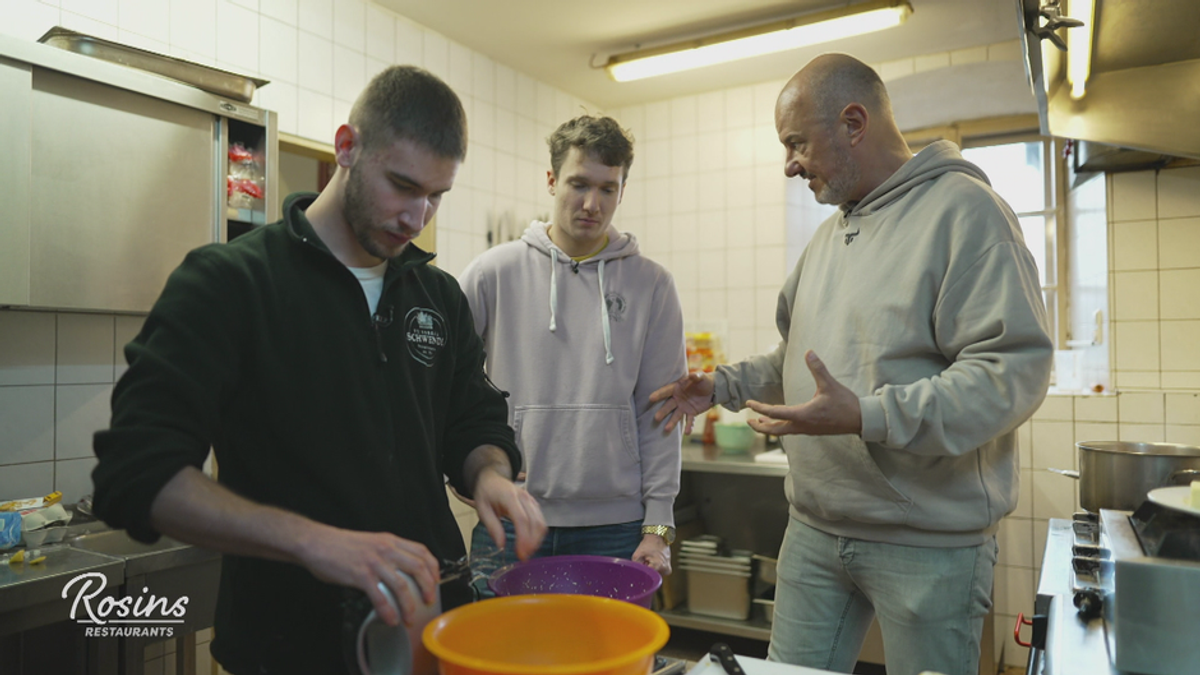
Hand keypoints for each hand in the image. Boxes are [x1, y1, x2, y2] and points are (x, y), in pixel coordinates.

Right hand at [294, 525, 439, 627]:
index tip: (436, 580)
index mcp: (390, 541)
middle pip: (418, 568)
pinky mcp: (360, 575)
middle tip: (429, 600)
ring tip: (410, 617)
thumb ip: (386, 553)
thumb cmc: (340, 545)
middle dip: (428, 587)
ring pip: (402, 585)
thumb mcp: (371, 542)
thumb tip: (399, 572)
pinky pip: (380, 596)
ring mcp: (374, 562)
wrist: (317, 542)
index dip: (433, 567)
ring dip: (409, 604)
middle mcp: (386, 549)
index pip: (421, 551)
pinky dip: (387, 610)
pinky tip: (390, 619)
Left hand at [472, 467, 546, 560]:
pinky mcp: (534, 505)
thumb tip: (501, 545)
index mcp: (510, 497)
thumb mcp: (482, 510)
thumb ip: (492, 527)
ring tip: (526, 553)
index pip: (522, 519)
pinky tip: (529, 544)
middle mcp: (525, 497)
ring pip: (541, 523)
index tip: (521, 554)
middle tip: (523, 558)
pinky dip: (537, 535)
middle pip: (535, 522)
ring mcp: (531, 500)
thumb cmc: (486, 494)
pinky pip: (541, 521)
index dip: (524, 538)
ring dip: (536, 541)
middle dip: (532, 543)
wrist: (492, 479)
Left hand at [632, 533, 671, 575]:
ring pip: (655, 575)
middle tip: (645, 561)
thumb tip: (635, 575)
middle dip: (646, 571)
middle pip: (651, 577)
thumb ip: (635, 567)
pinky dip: (655, 569)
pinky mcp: (668, 569)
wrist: (658, 536)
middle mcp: (665, 570)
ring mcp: (667, 570)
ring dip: (650, 570)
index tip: (641, 565)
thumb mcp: (637, 554)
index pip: (647, 577)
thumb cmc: (648, 544)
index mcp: (658, 566)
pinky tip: (653, 561)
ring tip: (649, 560)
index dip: (642, 572)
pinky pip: (658, 572)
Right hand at [650, 371, 714, 433]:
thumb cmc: (704, 381)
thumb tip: (693, 375)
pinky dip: (688, 426)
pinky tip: (687, 432)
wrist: (712, 389)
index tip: (651, 398)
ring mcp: (683, 407)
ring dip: (672, 422)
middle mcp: (678, 398)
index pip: (666, 391)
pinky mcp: (691, 413)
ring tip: (667, 429)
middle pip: (668, 406)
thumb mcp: (701, 377)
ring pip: (676, 415)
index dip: (659, 394)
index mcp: (677, 388)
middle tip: (656, 418)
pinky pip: (689, 420)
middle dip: (662, 412)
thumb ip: (696, 376)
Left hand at [745, 351, 861, 435]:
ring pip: (783, 432)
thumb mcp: (830, 384)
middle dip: (760, 426)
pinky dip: (781, 427)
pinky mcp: (812, 430)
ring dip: (770, 427)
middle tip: (748, 420)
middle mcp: (802, 426)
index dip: (760, 408)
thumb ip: (818, 368)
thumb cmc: (845, 404)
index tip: (748, 404)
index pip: (775, 413)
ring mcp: (807, 430)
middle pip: (774, 430)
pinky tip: (781, 421)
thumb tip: (809, 352)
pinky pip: (791, 430)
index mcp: (803, 415)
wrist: (861, 420)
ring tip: (759, 421)